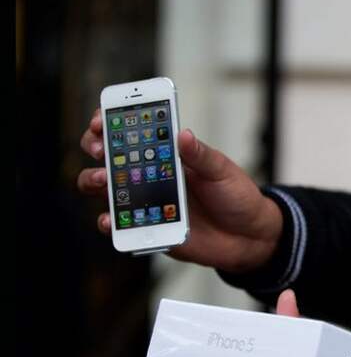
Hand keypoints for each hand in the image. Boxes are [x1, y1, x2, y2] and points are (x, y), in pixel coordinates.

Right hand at [77, 108, 282, 272]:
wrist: (249, 236)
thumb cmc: (237, 197)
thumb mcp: (223, 171)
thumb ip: (202, 155)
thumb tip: (183, 134)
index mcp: (169, 155)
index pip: (132, 132)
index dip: (111, 122)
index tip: (102, 120)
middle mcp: (152, 176)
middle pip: (109, 157)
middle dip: (96, 147)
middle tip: (100, 147)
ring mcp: (147, 202)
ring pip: (106, 189)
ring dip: (95, 181)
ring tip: (102, 180)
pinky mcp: (149, 227)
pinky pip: (121, 225)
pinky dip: (109, 222)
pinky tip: (111, 219)